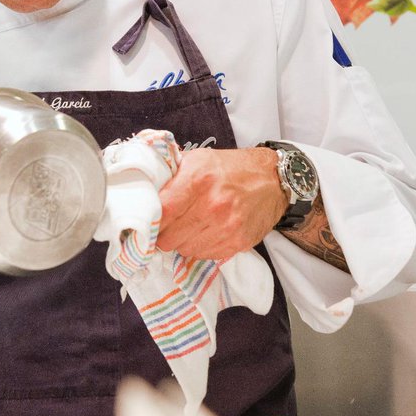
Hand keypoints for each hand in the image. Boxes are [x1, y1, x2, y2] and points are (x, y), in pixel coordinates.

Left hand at [156, 147, 286, 259]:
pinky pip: (205, 256)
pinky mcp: (238, 243)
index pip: (161, 213)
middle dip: (165, 233)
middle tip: (170, 224)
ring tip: (191, 226)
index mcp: (198, 180)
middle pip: (169, 238)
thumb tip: (144, 192)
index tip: (149, 221)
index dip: (150, 220)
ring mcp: (227, 227)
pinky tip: (207, 231)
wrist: (272, 179)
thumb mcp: (198, 159)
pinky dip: (201, 247)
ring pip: (185, 250)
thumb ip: (170, 175)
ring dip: (183, 241)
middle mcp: (213, 205)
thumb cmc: (230, 168)